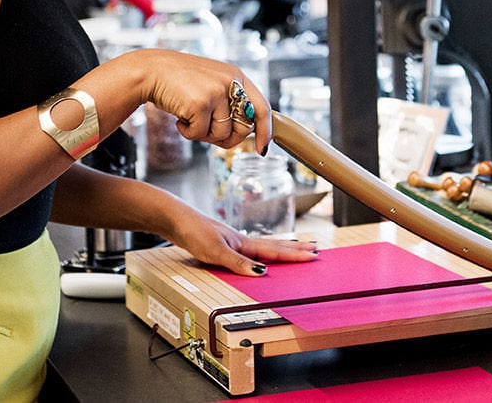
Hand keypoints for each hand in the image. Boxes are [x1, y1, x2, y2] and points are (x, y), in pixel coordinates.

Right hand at [123, 49, 271, 152]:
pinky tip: (180, 118)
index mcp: (237, 76)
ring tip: (190, 118)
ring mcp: (216, 92)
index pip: (261, 107)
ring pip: (221, 134)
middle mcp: (231, 83)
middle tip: (209, 134)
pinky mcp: (200, 104)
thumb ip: (229, 103)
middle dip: (228, 139)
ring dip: (204, 134)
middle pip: (244, 127)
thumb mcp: (212, 85)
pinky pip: (200, 134)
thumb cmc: (180, 82)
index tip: (262, 149)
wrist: (151, 71)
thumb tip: (244, 134)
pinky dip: (188, 132)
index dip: (265, 131)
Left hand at [171, 211, 318, 276]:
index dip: (295, 255)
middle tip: (315, 248)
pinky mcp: (224, 243)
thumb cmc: (194, 231)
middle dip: (296, 249)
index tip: (314, 255)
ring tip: (297, 249)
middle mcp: (242, 241)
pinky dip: (263, 252)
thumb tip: (261, 272)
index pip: (275, 250)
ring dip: (282, 249)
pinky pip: (251, 249)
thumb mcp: (216, 251)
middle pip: (275, 246)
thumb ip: (238, 262)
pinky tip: (260, 254)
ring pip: (264, 246)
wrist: (176, 219)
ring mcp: (234, 241)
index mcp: (244, 243)